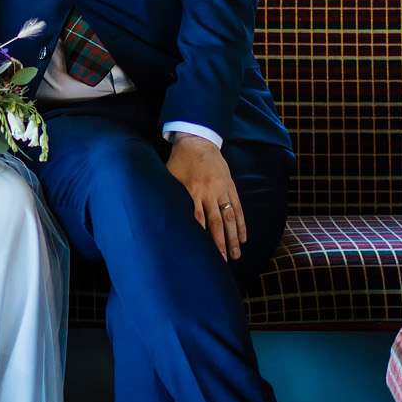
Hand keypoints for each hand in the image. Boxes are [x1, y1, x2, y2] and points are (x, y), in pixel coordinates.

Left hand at [168, 134, 246, 261]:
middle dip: (220, 242)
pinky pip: (238, 208)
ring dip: (233, 237)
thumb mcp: (169, 176)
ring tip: (236, 255)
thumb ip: (168, 194)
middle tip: (222, 261)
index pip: (197, 217)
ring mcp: (222, 190)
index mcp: (193, 190)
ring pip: (230, 217)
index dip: (200, 235)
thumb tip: (159, 214)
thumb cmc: (180, 161)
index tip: (202, 252)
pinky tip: (243, 238)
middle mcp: (210, 192)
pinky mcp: (231, 187)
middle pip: (216, 221)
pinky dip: (241, 224)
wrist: (198, 140)